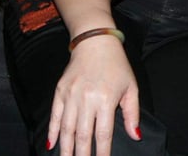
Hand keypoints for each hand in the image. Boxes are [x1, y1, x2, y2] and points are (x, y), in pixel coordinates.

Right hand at [48, 36, 140, 155]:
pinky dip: (52, 131)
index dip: (102, 151)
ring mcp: (71, 96)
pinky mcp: (59, 92)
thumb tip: (135, 136)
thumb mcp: (131, 87)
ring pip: (66, 128)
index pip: (103, 133)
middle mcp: (86, 99)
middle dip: (82, 154)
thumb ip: (132, 113)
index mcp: (106, 99)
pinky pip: (54, 116)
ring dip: (65, 148)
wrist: (95, 42)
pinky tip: (51, 145)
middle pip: (82, 135)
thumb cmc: (117, 66)